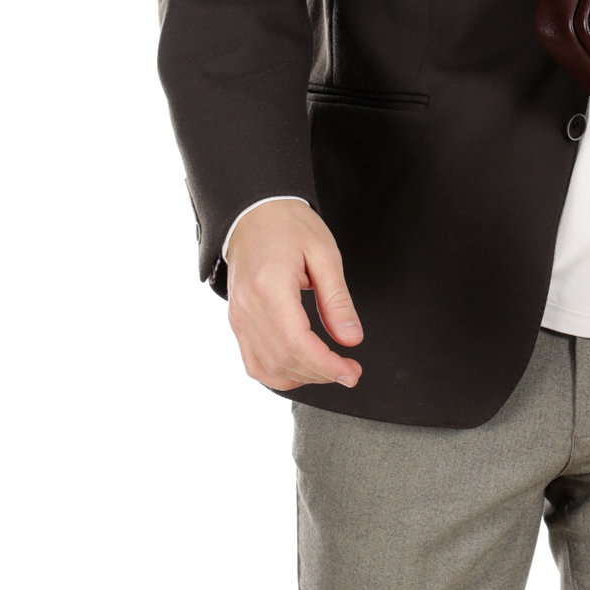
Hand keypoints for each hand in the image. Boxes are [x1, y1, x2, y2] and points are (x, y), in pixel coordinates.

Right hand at [225, 201, 362, 390]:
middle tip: (349, 370)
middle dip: (320, 373)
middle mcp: (247, 306)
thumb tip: (350, 338)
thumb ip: (337, 299)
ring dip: (302, 377)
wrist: (255, 212)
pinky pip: (253, 362)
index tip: (351, 371)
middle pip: (282, 360)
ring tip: (329, 368)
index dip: (326, 365)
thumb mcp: (325, 254)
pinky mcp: (237, 321)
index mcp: (269, 286)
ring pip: (266, 368)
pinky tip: (302, 368)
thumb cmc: (288, 225)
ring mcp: (238, 316)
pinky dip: (279, 373)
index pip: (296, 343)